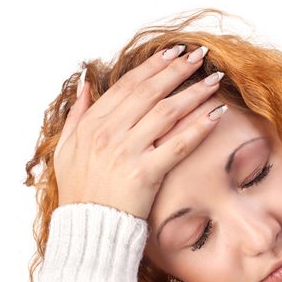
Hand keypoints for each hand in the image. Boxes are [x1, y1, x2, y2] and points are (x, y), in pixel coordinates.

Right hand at [53, 45, 225, 219]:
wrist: (88, 228)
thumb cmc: (80, 190)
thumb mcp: (65, 149)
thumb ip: (76, 114)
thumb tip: (86, 84)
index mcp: (92, 124)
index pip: (128, 85)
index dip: (153, 65)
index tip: (173, 53)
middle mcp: (110, 133)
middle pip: (151, 91)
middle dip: (178, 70)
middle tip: (199, 55)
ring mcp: (128, 152)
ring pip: (167, 112)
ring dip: (194, 92)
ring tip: (214, 80)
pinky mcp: (146, 173)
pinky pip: (178, 145)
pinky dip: (199, 127)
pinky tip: (216, 114)